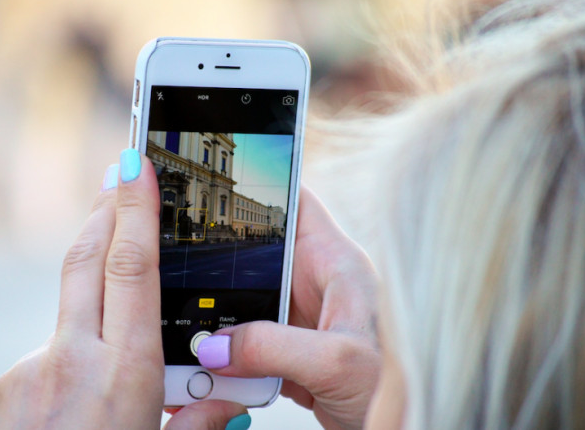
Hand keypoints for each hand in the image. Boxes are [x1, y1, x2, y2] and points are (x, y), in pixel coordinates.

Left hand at [0, 150, 246, 429]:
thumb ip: (199, 423)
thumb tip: (227, 402)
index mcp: (123, 375)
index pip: (130, 269)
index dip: (134, 210)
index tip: (135, 165)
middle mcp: (71, 361)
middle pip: (85, 260)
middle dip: (105, 210)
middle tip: (119, 175)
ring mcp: (28, 371)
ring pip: (69, 314)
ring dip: (92, 303)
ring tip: (110, 331)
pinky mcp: (4, 385)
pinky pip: (46, 354)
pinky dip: (68, 356)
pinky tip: (75, 392)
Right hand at [197, 186, 380, 428]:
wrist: (403, 427)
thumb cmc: (402, 386)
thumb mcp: (337, 360)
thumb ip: (274, 347)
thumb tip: (216, 347)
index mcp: (335, 263)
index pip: (297, 202)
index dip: (263, 184)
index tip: (223, 180)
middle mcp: (316, 285)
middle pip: (258, 255)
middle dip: (221, 262)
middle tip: (182, 266)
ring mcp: (301, 320)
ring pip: (245, 302)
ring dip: (219, 317)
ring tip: (191, 327)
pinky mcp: (291, 353)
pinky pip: (247, 344)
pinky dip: (227, 355)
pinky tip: (210, 366)